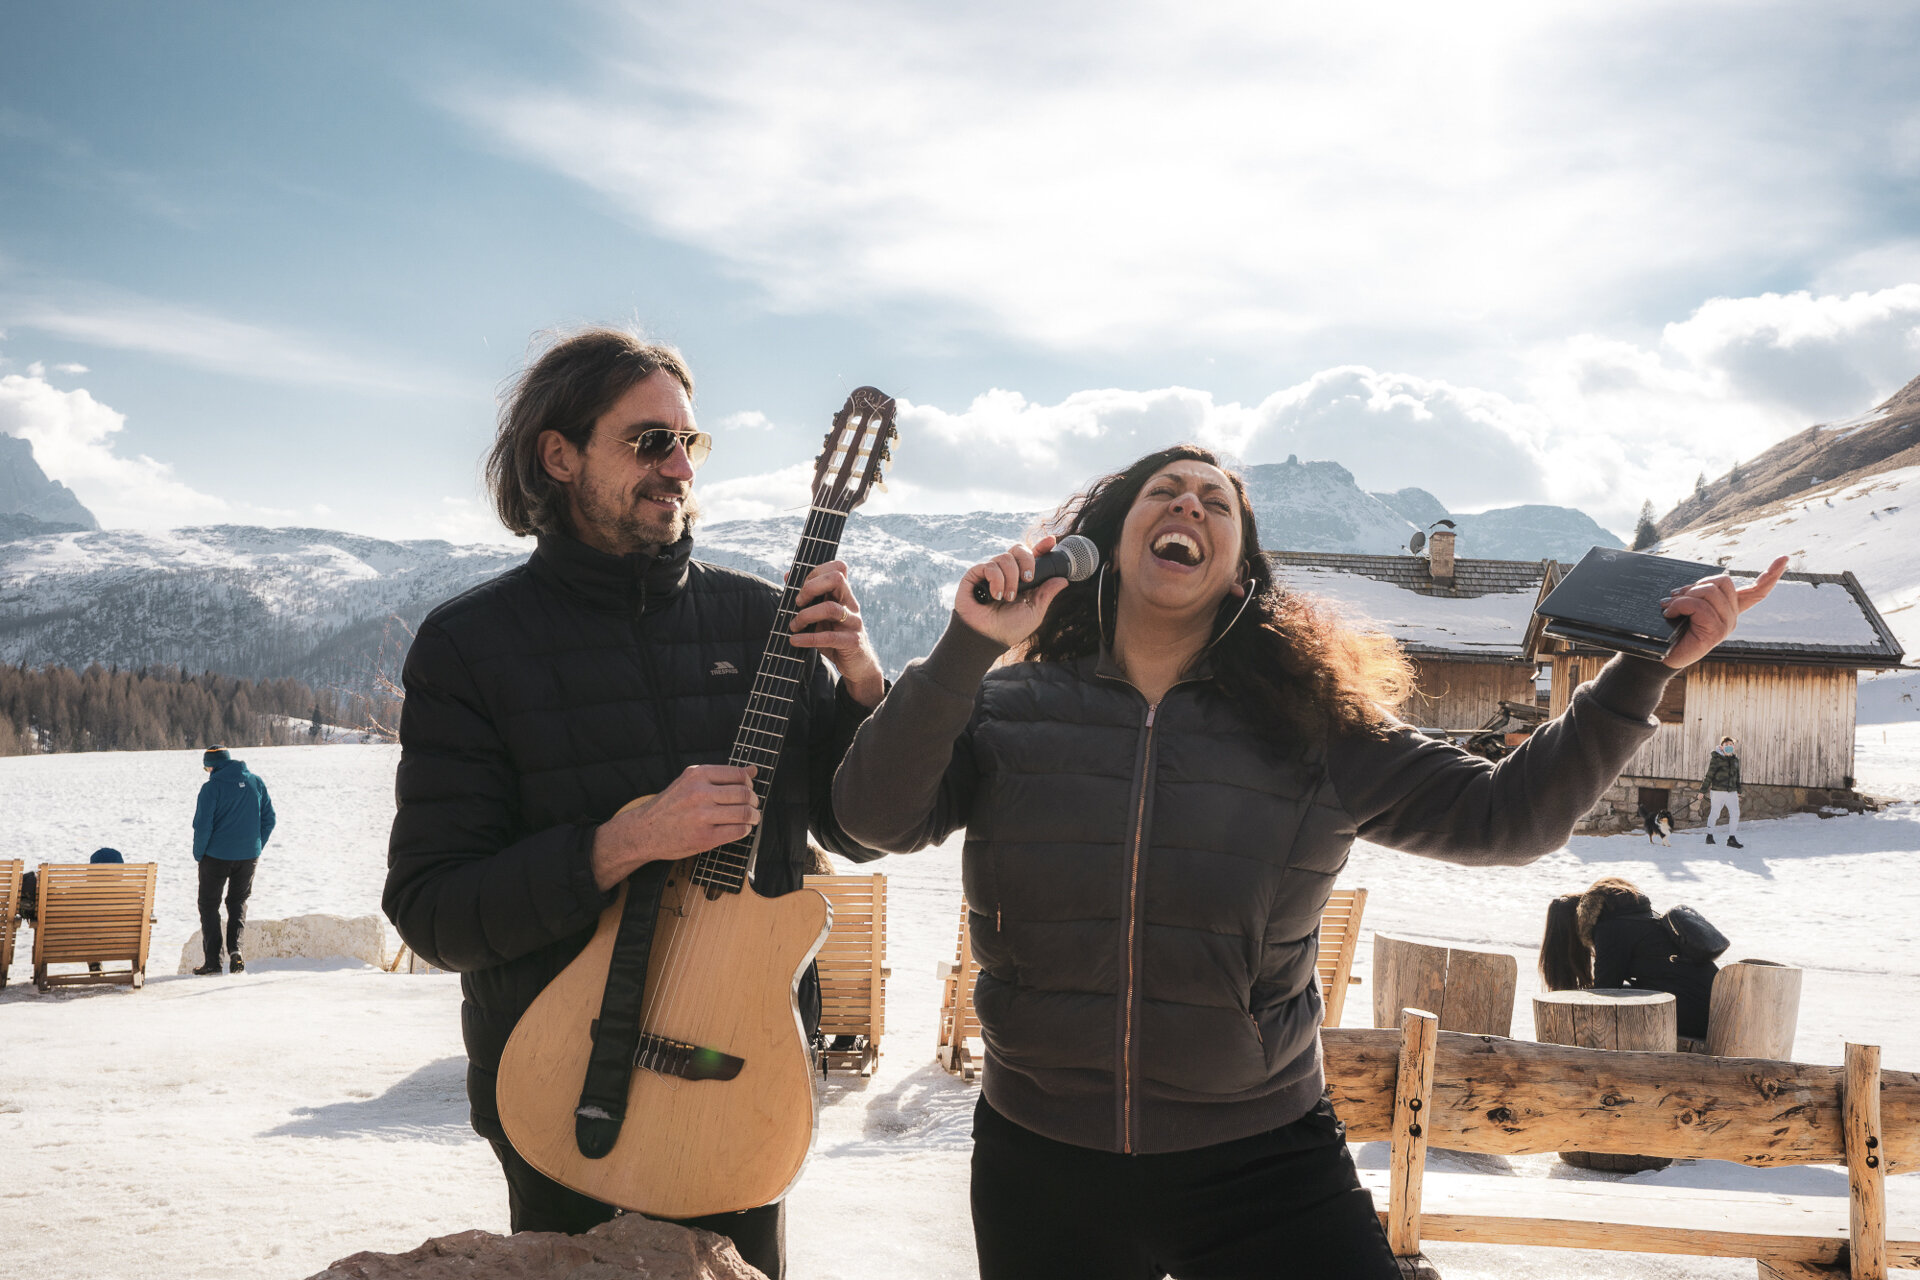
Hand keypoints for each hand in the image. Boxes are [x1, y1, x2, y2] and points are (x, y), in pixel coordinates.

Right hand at [590, 764, 759, 890]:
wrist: (644, 831)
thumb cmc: (670, 806)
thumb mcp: (690, 781)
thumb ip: (721, 775)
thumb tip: (753, 770)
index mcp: (697, 775)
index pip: (739, 775)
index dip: (750, 784)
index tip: (749, 790)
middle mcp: (699, 793)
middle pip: (744, 794)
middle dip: (754, 801)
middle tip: (753, 806)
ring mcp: (702, 816)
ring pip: (744, 813)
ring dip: (754, 817)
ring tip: (752, 818)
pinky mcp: (704, 838)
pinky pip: (737, 831)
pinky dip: (745, 830)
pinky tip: (741, 829)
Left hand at [789, 560, 884, 706]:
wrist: (857, 665)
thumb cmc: (835, 637)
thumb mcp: (820, 616)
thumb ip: (806, 597)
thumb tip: (787, 575)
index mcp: (844, 595)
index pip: (837, 568)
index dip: (815, 572)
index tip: (801, 588)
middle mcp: (851, 604)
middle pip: (837, 579)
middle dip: (811, 587)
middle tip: (798, 602)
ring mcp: (854, 622)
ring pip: (830, 608)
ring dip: (805, 616)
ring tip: (794, 626)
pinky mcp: (852, 641)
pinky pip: (829, 637)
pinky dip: (808, 638)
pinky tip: (795, 640)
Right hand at [955, 534, 1072, 649]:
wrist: (987, 637)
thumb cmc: (1009, 628)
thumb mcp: (1034, 612)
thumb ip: (1046, 594)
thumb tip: (1063, 579)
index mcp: (1022, 579)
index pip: (1032, 556)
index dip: (1042, 546)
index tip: (1051, 541)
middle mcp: (1007, 572)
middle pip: (1018, 549)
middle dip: (1026, 560)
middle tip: (1028, 578)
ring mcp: (991, 572)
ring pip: (1005, 557)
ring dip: (1010, 578)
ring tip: (1007, 598)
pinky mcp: (975, 574)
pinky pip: (990, 566)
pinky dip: (996, 580)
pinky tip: (995, 595)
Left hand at [1660, 555, 1789, 668]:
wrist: (1660, 655)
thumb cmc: (1670, 629)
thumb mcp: (1685, 606)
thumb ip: (1695, 594)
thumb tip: (1686, 587)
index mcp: (1728, 609)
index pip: (1756, 592)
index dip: (1771, 575)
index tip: (1784, 558)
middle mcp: (1732, 617)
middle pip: (1723, 581)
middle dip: (1696, 584)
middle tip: (1676, 596)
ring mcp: (1726, 625)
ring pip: (1709, 591)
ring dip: (1684, 596)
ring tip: (1671, 607)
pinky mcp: (1715, 632)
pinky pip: (1698, 606)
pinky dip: (1679, 605)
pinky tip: (1670, 613)